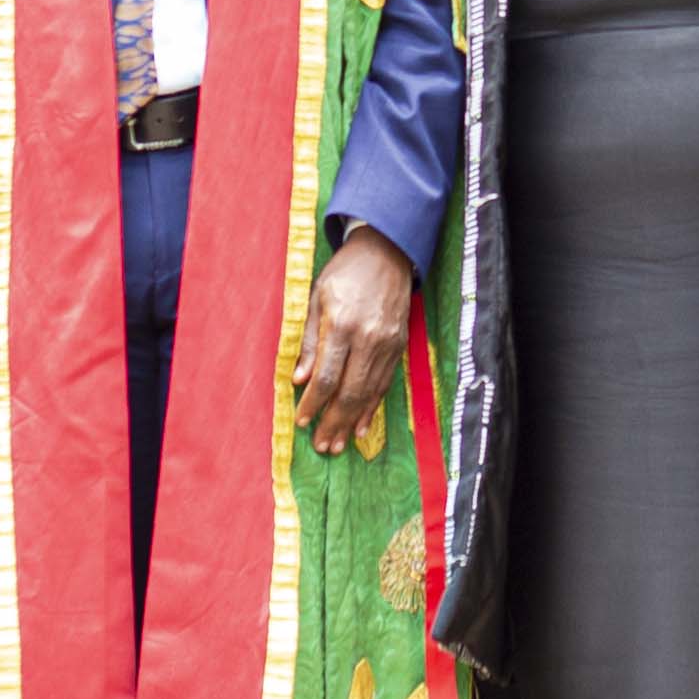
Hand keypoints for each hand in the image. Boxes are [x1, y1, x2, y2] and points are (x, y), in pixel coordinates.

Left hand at [293, 229, 412, 454]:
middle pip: (349, 392)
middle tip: (321, 446)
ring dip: (351, 422)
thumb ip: (309, 340)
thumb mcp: (317, 298)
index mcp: (342, 324)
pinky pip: (385, 384)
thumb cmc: (345, 272)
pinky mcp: (400, 346)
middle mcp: (368, 338)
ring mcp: (387, 344)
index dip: (312, 404)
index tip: (301, 422)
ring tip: (337, 445)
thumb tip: (299, 379)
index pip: (325, 376)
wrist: (387, 251)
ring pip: (369, 393)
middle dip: (332, 423)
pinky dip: (372, 408)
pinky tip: (361, 427)